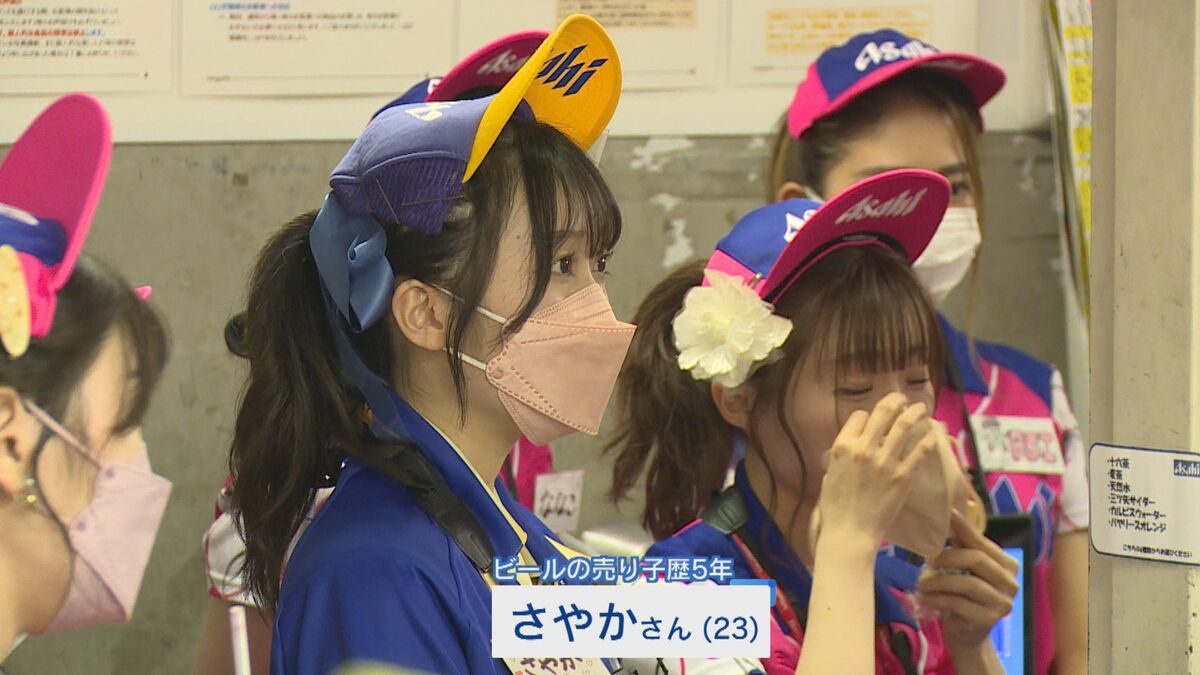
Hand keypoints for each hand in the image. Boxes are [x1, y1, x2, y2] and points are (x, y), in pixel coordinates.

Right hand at [817, 393, 937, 550]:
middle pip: (883, 412)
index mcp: (842, 447)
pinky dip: (928, 437)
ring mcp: (885, 462)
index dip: (868, 416)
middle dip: (896, 400)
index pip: (859, 416)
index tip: (874, 419)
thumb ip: (842, 458)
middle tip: (903, 399)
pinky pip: (920, 450)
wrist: (849, 533)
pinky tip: (933, 432)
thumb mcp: (828, 475)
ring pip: (904, 425)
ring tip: (921, 408)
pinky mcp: (903, 477)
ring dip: (915, 412)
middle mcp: (863, 449)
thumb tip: (852, 449)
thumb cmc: (835, 509)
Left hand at [917, 510, 1019, 647]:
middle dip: (948, 557)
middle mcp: (1011, 583)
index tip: (948, 513)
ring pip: (967, 583)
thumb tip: (952, 511)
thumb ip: (962, 543)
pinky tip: (925, 596)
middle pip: (977, 560)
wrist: (966, 631)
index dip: (964, 528)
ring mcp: (1003, 603)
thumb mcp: (964, 567)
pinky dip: (937, 598)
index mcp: (1008, 564)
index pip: (982, 543)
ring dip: (938, 581)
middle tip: (928, 560)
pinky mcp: (989, 619)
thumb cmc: (964, 594)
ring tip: (921, 582)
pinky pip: (958, 603)